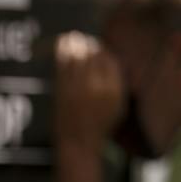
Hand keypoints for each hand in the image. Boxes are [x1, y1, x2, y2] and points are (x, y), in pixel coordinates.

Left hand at [53, 31, 125, 148]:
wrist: (78, 144)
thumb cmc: (100, 126)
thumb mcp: (118, 106)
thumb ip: (115, 84)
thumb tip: (110, 60)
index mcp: (115, 90)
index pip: (109, 60)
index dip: (102, 50)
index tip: (97, 46)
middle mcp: (98, 87)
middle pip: (92, 56)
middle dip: (88, 45)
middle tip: (84, 39)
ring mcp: (78, 89)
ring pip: (77, 58)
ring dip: (74, 44)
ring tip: (73, 37)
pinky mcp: (63, 91)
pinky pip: (63, 66)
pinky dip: (63, 53)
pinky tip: (62, 45)